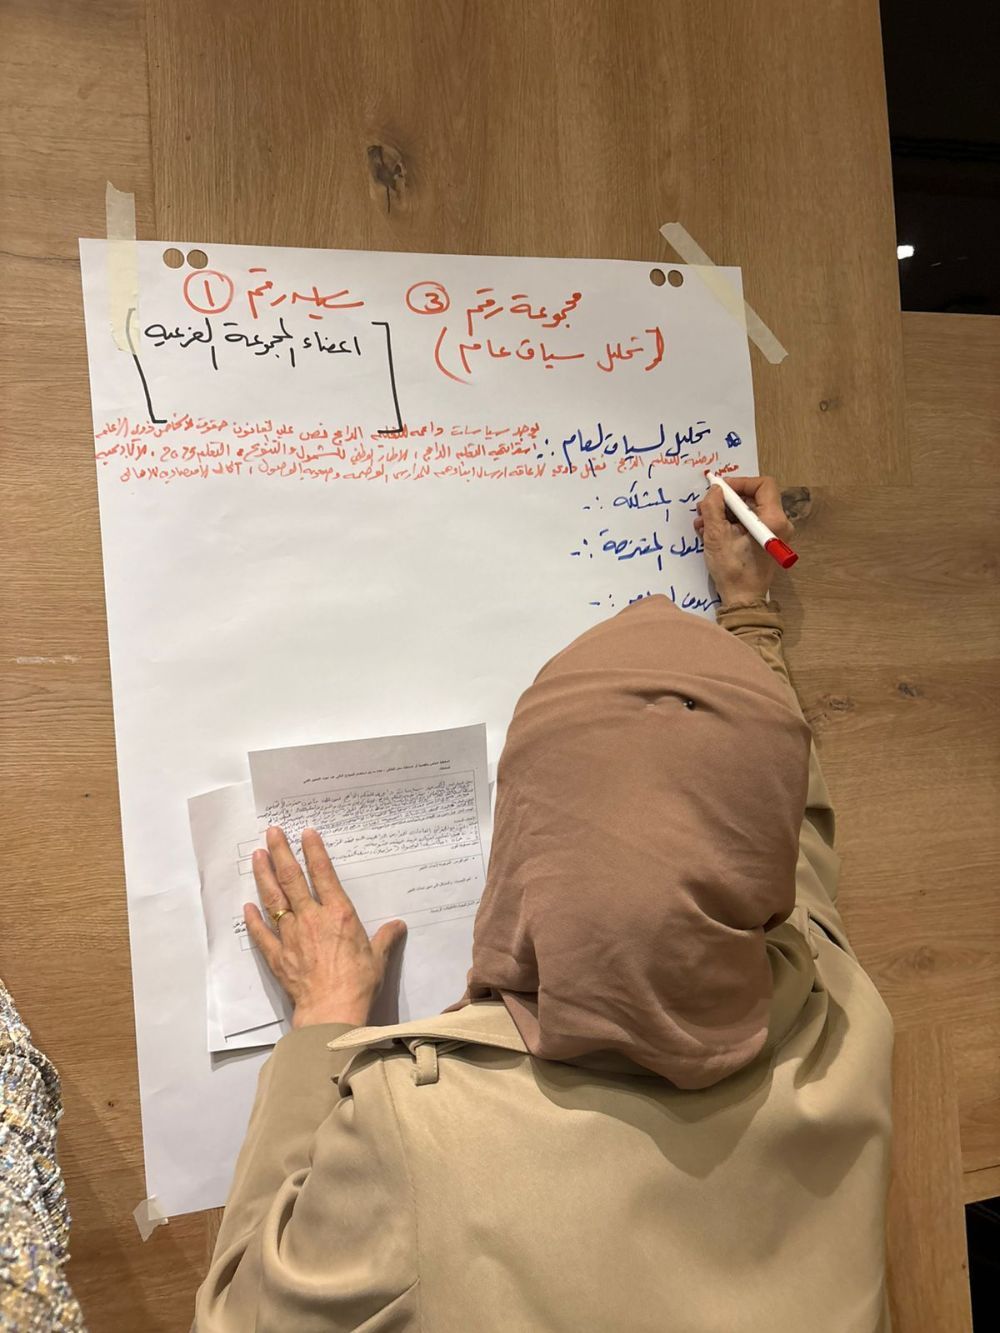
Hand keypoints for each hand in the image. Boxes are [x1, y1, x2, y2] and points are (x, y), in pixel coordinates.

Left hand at [244, 826, 405, 1028]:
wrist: (332, 1011)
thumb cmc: (359, 983)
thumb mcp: (379, 957)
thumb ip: (385, 937)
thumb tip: (398, 926)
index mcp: (338, 914)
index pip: (323, 874)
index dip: (314, 851)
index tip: (305, 833)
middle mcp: (312, 919)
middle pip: (292, 879)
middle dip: (281, 853)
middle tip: (272, 832)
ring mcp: (291, 937)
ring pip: (274, 900)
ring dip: (264, 876)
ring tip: (257, 856)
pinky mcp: (278, 957)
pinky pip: (262, 934)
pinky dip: (254, 920)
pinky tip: (247, 907)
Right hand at [693, 474, 793, 605]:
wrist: (742, 599)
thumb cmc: (734, 570)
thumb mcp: (716, 535)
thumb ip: (714, 506)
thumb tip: (715, 490)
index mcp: (773, 520)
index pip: (762, 485)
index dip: (739, 483)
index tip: (720, 489)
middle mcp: (778, 525)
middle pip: (753, 498)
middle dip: (726, 500)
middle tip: (705, 506)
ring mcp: (771, 534)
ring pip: (747, 512)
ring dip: (723, 513)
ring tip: (702, 522)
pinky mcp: (763, 543)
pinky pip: (747, 524)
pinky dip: (729, 524)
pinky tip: (709, 531)